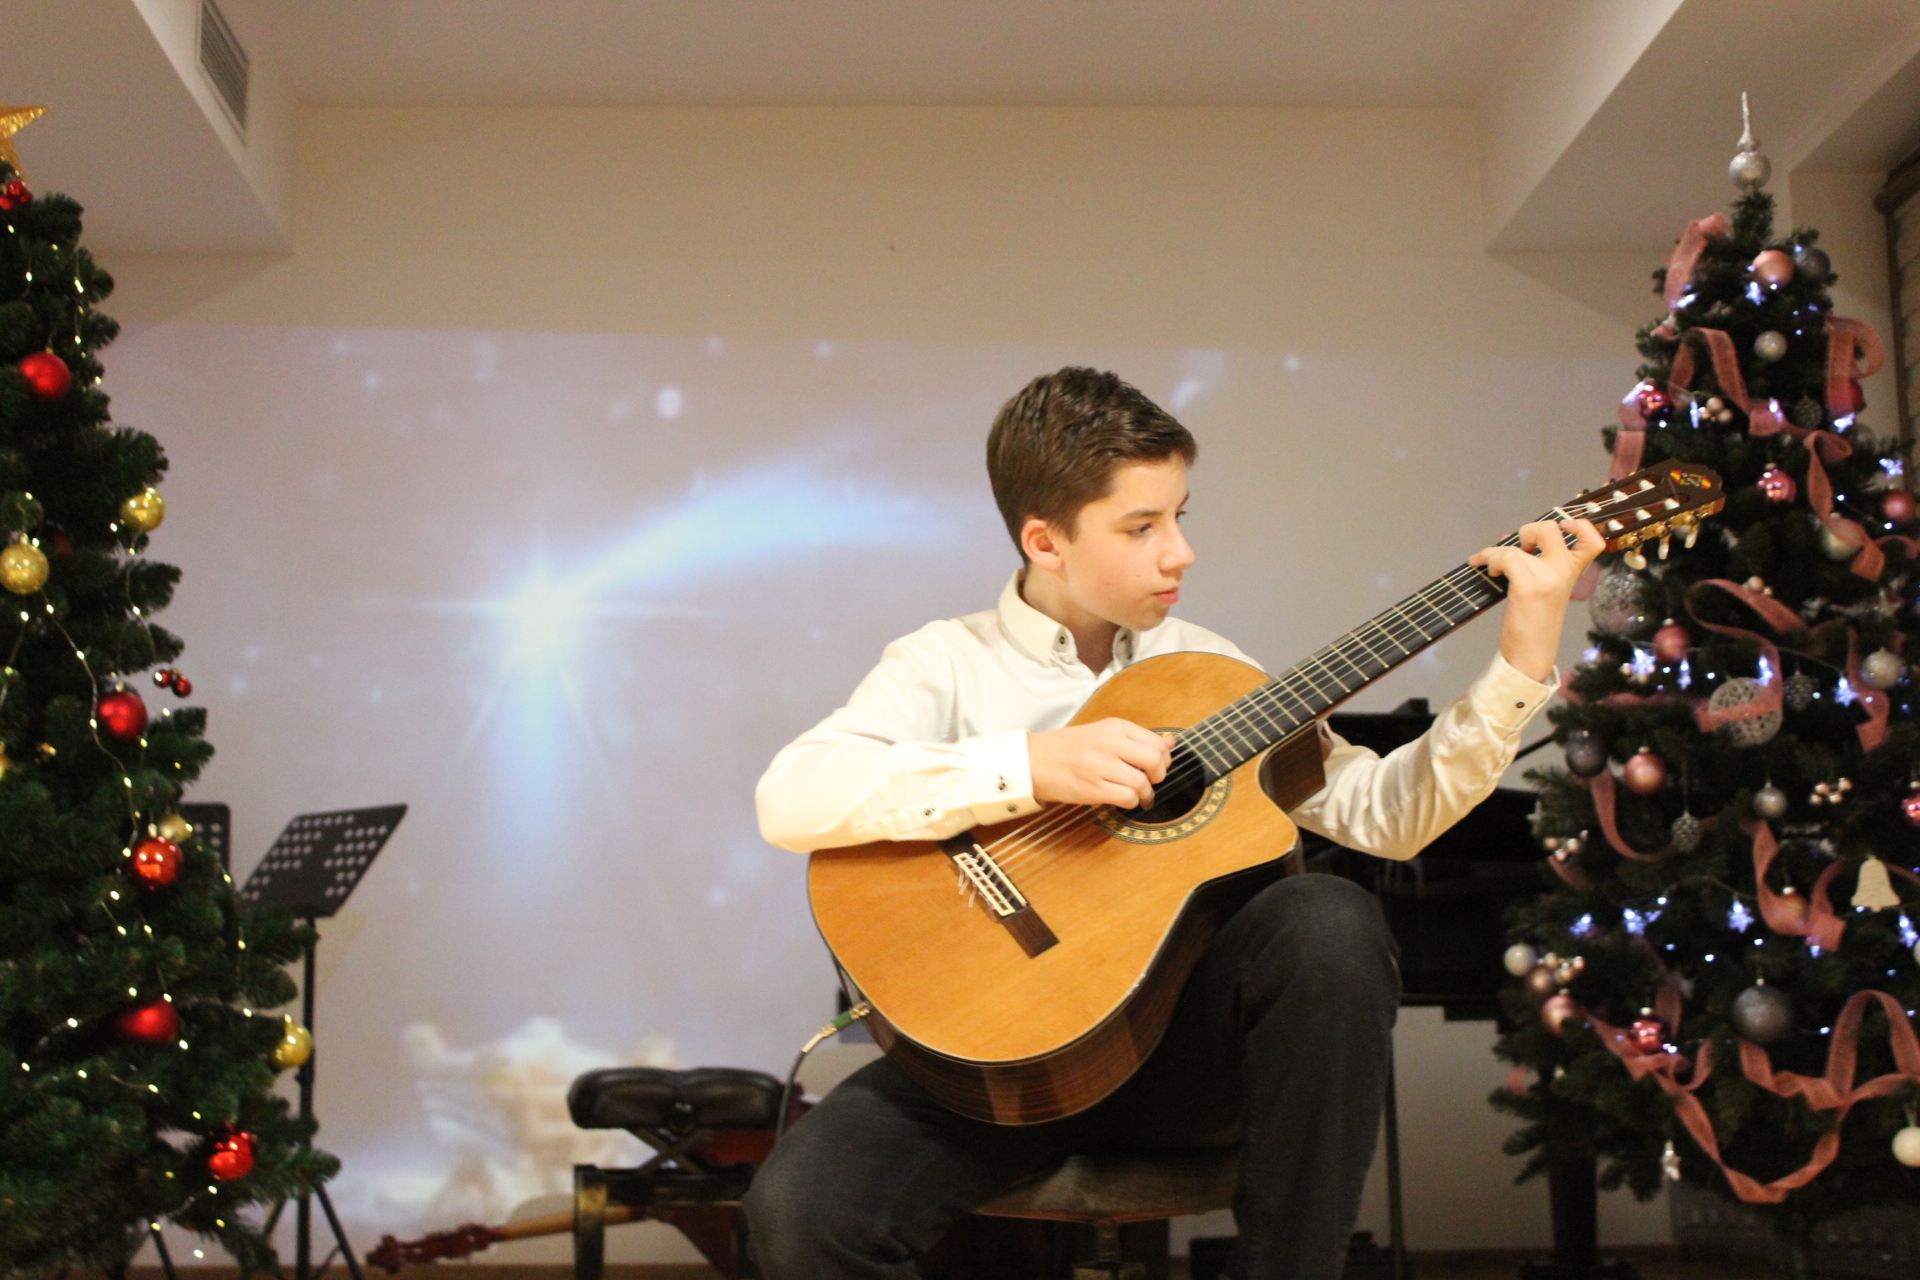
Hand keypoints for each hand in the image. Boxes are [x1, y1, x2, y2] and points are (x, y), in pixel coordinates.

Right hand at [1028, 718, 1170, 808]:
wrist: (1032, 760)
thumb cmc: (1067, 748)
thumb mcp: (1102, 733)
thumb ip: (1136, 739)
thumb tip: (1172, 743)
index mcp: (1114, 726)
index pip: (1157, 742)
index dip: (1164, 759)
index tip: (1156, 767)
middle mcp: (1108, 743)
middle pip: (1155, 761)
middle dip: (1159, 776)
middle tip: (1151, 781)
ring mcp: (1099, 765)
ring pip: (1142, 782)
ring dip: (1145, 794)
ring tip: (1138, 795)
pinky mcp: (1091, 788)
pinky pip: (1126, 797)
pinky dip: (1131, 802)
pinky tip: (1124, 800)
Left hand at [1470, 518, 1604, 681]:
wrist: (1532, 654)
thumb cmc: (1535, 622)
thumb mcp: (1546, 588)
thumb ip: (1537, 563)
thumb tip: (1512, 539)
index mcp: (1574, 572)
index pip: (1593, 540)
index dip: (1580, 525)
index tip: (1562, 526)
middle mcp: (1565, 571)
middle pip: (1551, 528)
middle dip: (1527, 530)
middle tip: (1517, 548)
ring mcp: (1548, 578)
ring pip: (1518, 544)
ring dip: (1496, 551)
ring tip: (1492, 565)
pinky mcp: (1528, 587)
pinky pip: (1506, 557)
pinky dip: (1489, 559)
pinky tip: (1487, 570)